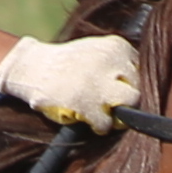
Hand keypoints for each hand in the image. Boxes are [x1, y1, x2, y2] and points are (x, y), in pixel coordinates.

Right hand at [0, 31, 143, 131]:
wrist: (31, 67)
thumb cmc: (68, 64)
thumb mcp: (96, 52)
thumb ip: (118, 65)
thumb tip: (140, 92)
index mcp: (115, 47)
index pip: (140, 70)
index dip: (128, 83)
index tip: (118, 89)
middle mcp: (110, 61)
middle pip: (137, 88)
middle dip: (127, 99)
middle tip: (113, 103)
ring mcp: (98, 82)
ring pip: (128, 103)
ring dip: (118, 112)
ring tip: (102, 112)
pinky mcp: (85, 103)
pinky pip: (106, 122)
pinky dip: (101, 125)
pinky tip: (90, 119)